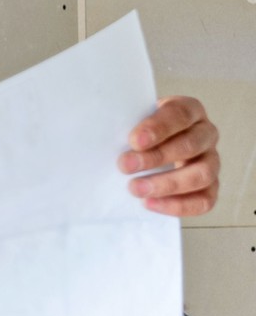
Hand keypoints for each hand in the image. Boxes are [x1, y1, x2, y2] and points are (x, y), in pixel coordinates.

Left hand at [120, 96, 219, 216]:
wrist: (151, 146)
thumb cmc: (142, 130)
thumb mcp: (136, 120)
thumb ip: (128, 126)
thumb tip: (105, 143)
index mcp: (190, 110)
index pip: (179, 115)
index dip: (158, 128)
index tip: (134, 140)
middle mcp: (206, 134)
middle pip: (190, 146)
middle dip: (156, 157)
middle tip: (125, 165)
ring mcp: (211, 161)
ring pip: (202, 174)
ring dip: (167, 184)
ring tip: (135, 188)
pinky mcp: (211, 186)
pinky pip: (204, 200)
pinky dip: (178, 205)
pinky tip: (150, 203)